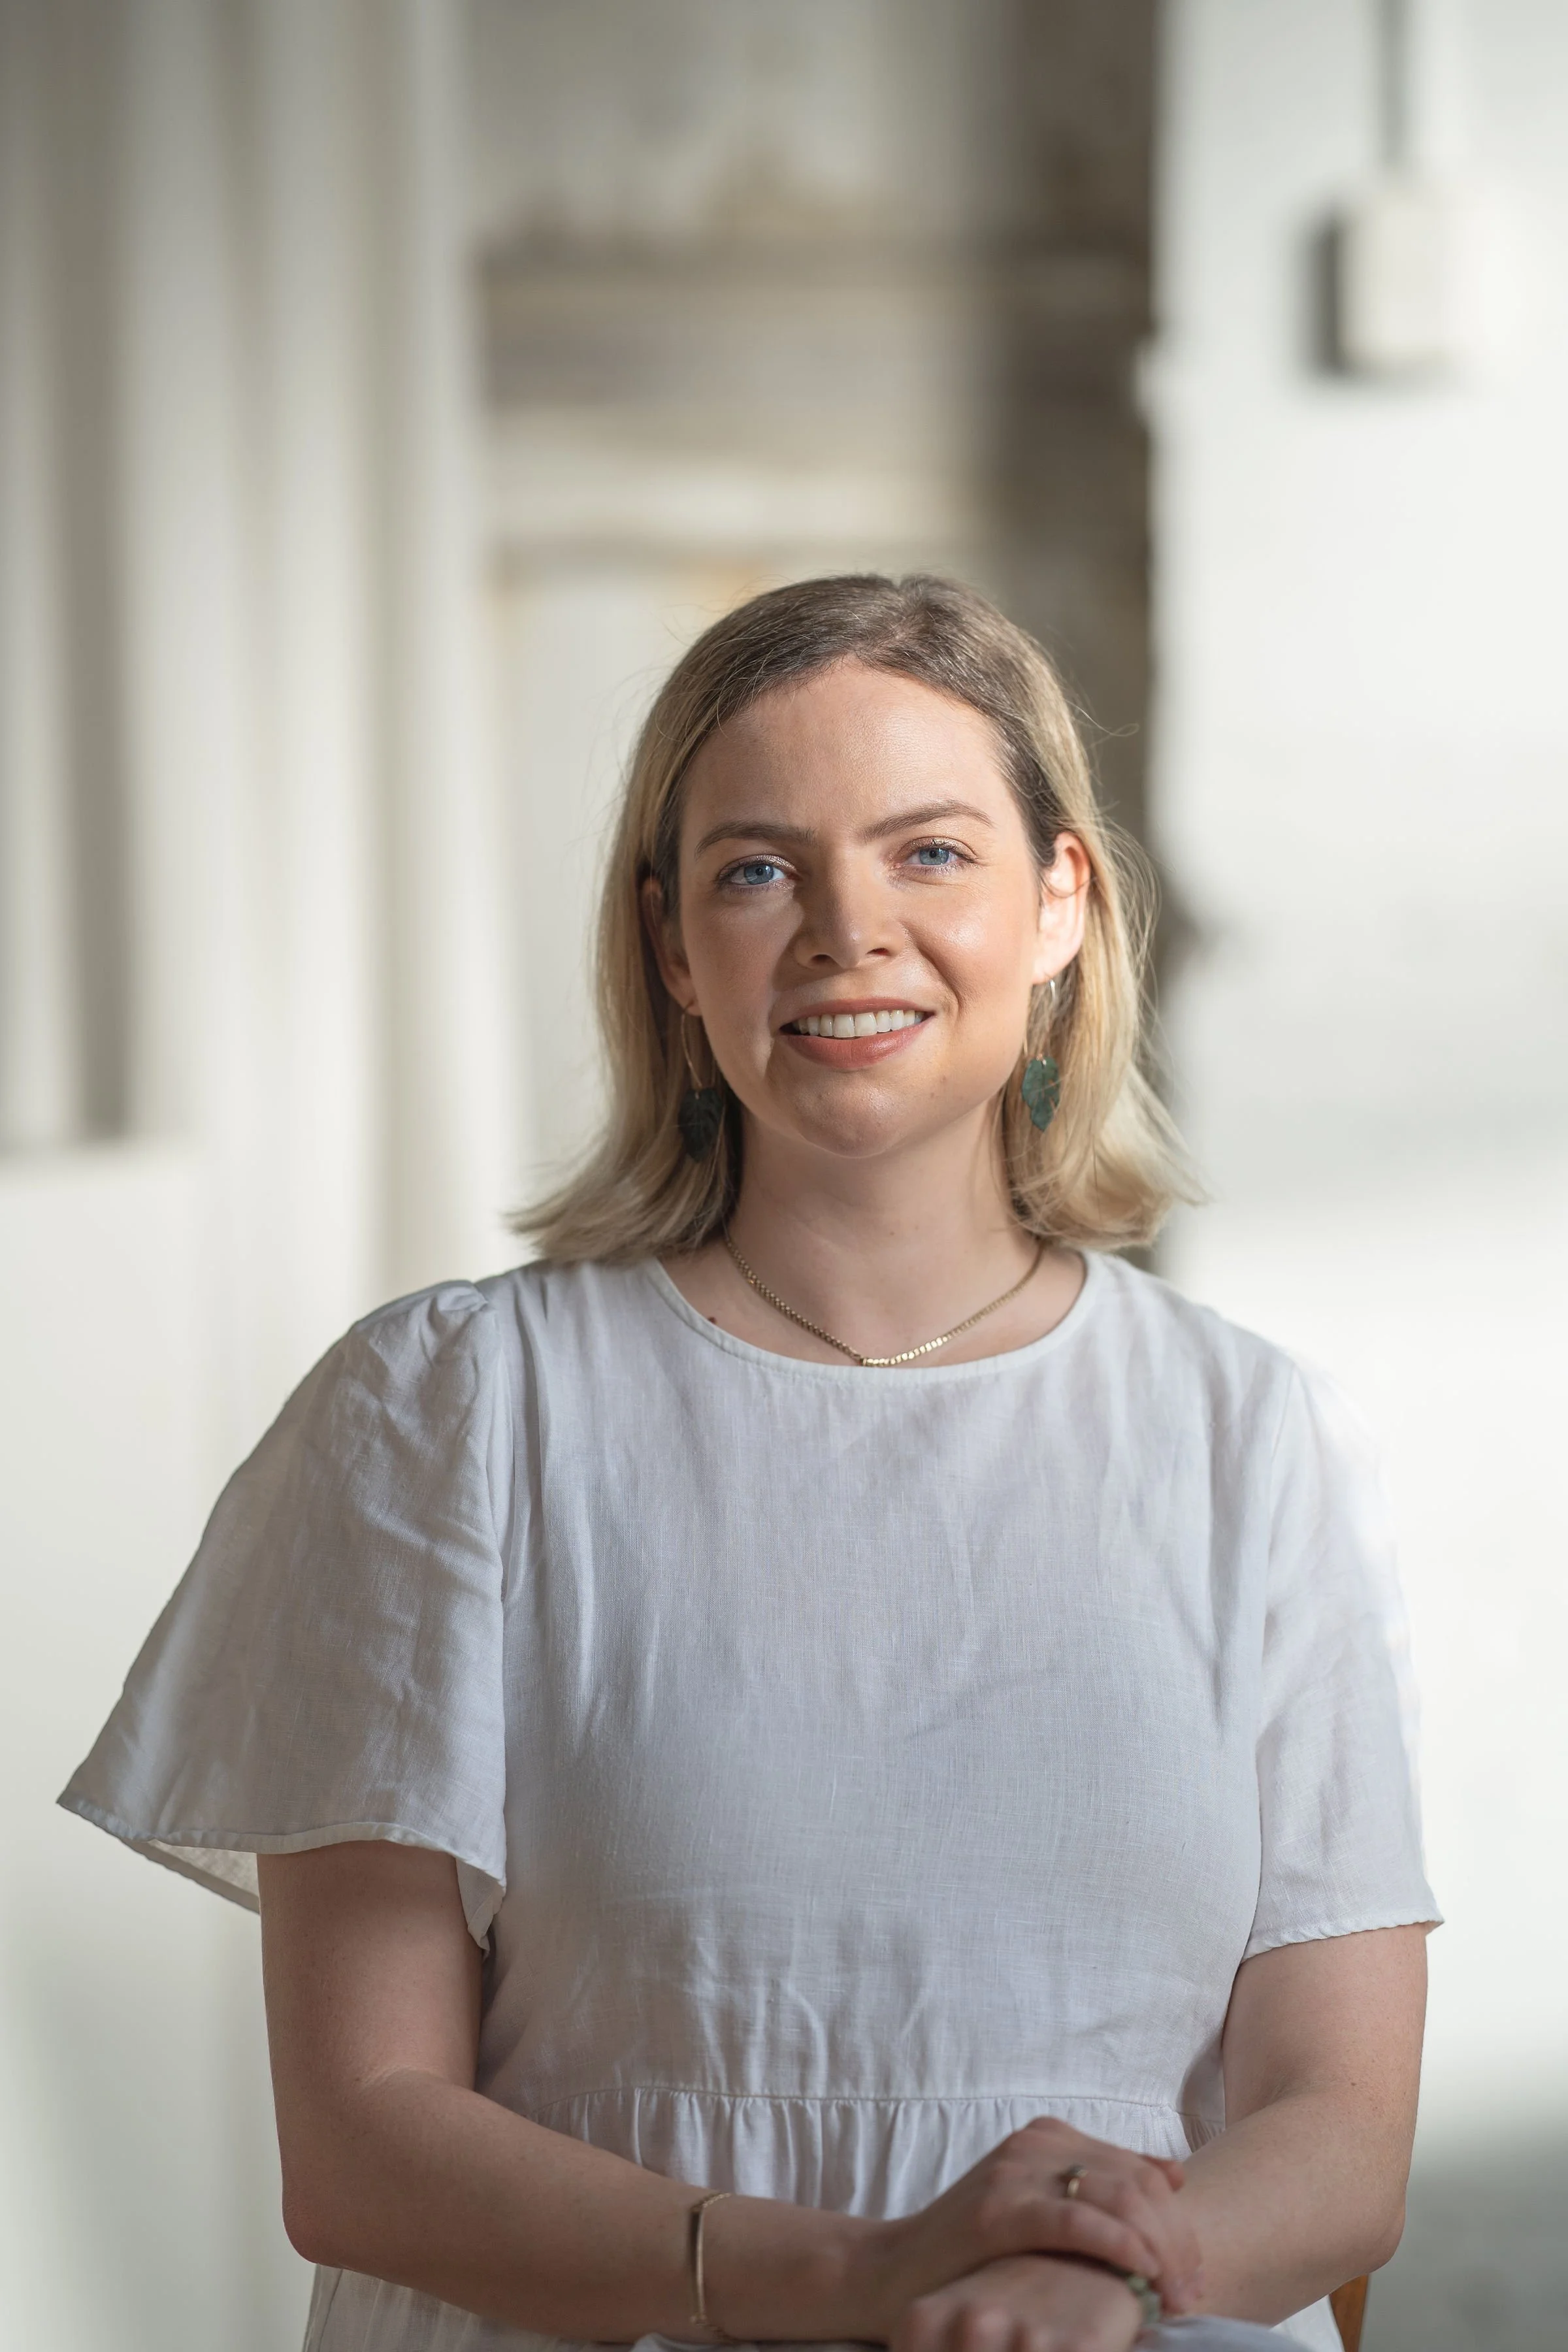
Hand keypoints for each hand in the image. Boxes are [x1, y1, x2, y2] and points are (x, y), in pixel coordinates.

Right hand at [861, 2116, 1201, 2333]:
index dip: (1179, 2221)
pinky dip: (1120, 2246)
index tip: (1195, 2273)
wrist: (896, 2272)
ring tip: (1175, 2296)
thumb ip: (1098, 2189)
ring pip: (1118, 2197)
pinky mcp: (998, 2209)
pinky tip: (1143, 2274)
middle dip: (1177, 2239)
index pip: (1140, 2169)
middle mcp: (1036, 2142)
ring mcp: (1015, 2170)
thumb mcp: (1040, 2209)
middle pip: (1137, 2183)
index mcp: (1049, 2137)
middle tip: (1191, 2291)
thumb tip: (1174, 2176)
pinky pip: (1078, 2221)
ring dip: (1160, 2249)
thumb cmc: (975, 2252)